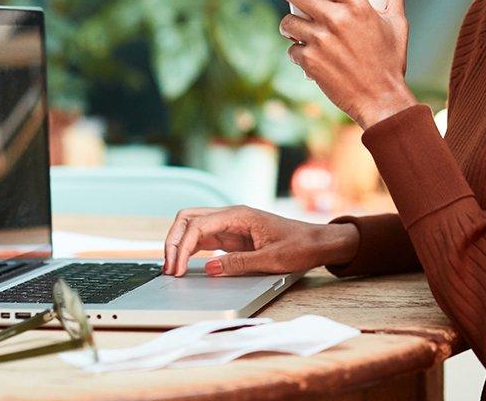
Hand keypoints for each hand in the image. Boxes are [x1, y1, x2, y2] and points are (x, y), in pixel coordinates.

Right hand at [162, 205, 358, 276]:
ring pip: (192, 226)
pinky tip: (184, 264)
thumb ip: (239, 264)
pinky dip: (189, 248)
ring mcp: (230, 224)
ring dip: (179, 244)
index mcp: (239, 215)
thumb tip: (208, 268)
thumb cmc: (299, 246)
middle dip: (173, 240)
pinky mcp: (232, 235)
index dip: (181, 246)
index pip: (198, 224)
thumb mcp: (271, 260)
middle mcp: (231, 216)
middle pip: (188, 219)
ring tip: (172, 269)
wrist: (317, 242)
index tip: (176, 269)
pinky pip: (203, 237)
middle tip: (168, 268)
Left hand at [273, 0, 415, 128]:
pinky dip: (296, 51)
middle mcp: (336, 19)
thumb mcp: (398, 23)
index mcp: (357, 4)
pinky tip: (302, 54)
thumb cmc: (391, 61)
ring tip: (292, 26)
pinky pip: (292, 49)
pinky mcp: (310, 62)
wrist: (382, 99)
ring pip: (288, 22)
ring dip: (287, 23)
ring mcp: (320, 41)